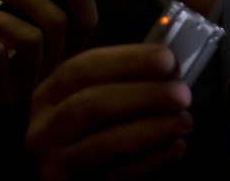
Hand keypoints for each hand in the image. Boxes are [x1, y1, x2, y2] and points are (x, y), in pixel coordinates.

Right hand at [26, 44, 192, 180]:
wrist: (68, 173)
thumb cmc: (85, 130)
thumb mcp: (85, 97)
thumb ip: (117, 79)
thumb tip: (167, 67)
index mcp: (48, 96)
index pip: (83, 68)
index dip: (129, 61)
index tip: (167, 60)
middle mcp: (45, 130)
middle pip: (93, 104)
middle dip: (146, 95)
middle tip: (182, 94)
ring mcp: (57, 165)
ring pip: (107, 144)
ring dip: (155, 129)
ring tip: (184, 121)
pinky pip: (120, 175)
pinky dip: (154, 160)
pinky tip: (175, 147)